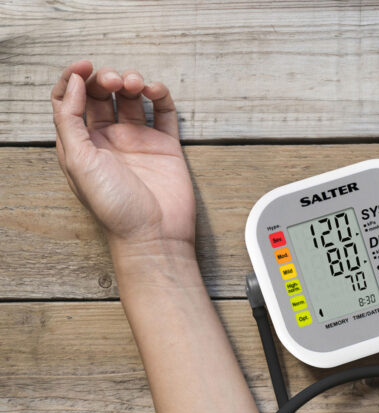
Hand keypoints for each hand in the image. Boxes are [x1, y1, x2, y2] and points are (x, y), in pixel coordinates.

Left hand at [51, 60, 194, 253]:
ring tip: (136, 85)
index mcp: (82, 144)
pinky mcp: (165, 146)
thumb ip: (70, 119)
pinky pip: (163, 112)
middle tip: (114, 81)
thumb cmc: (115, 207)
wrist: (155, 235)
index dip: (73, 78)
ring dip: (132, 81)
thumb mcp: (78, 162)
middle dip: (105, 79)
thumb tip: (74, 82)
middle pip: (101, 94)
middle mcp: (108, 141)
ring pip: (132, 98)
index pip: (69, 100)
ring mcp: (138, 142)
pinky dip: (160, 95)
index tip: (84, 66)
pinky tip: (155, 91)